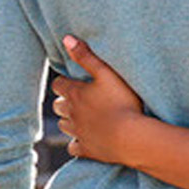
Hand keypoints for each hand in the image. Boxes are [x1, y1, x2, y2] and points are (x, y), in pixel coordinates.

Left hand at [50, 36, 146, 165]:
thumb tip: (66, 39)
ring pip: (64, 126)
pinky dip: (77, 143)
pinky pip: (73, 147)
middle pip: (58, 106)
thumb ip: (86, 56)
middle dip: (65, 102)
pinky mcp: (86, 150)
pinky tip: (86, 140)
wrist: (130, 137)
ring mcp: (78, 133)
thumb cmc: (122, 101)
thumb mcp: (106, 72)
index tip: (73, 81)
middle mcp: (71, 114)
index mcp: (75, 94)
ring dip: (70, 121)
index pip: (58, 85)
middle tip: (78, 99)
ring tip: (83, 117)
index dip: (64, 82)